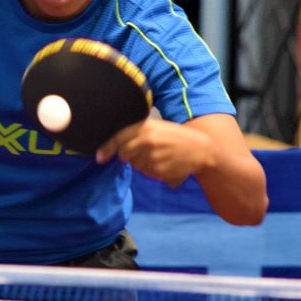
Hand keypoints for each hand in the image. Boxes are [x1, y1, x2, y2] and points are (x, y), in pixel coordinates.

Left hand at [96, 119, 213, 187]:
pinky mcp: (159, 170)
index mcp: (145, 127)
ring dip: (140, 162)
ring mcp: (153, 157)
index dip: (106, 148)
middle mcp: (146, 142)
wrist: (201, 149)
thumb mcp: (157, 126)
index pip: (118, 138)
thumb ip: (137, 133)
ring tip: (157, 155)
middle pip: (124, 154)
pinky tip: (163, 162)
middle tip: (142, 151)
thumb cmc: (176, 136)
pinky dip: (150, 170)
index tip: (99, 157)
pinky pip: (146, 173)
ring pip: (135, 165)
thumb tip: (116, 146)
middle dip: (127, 155)